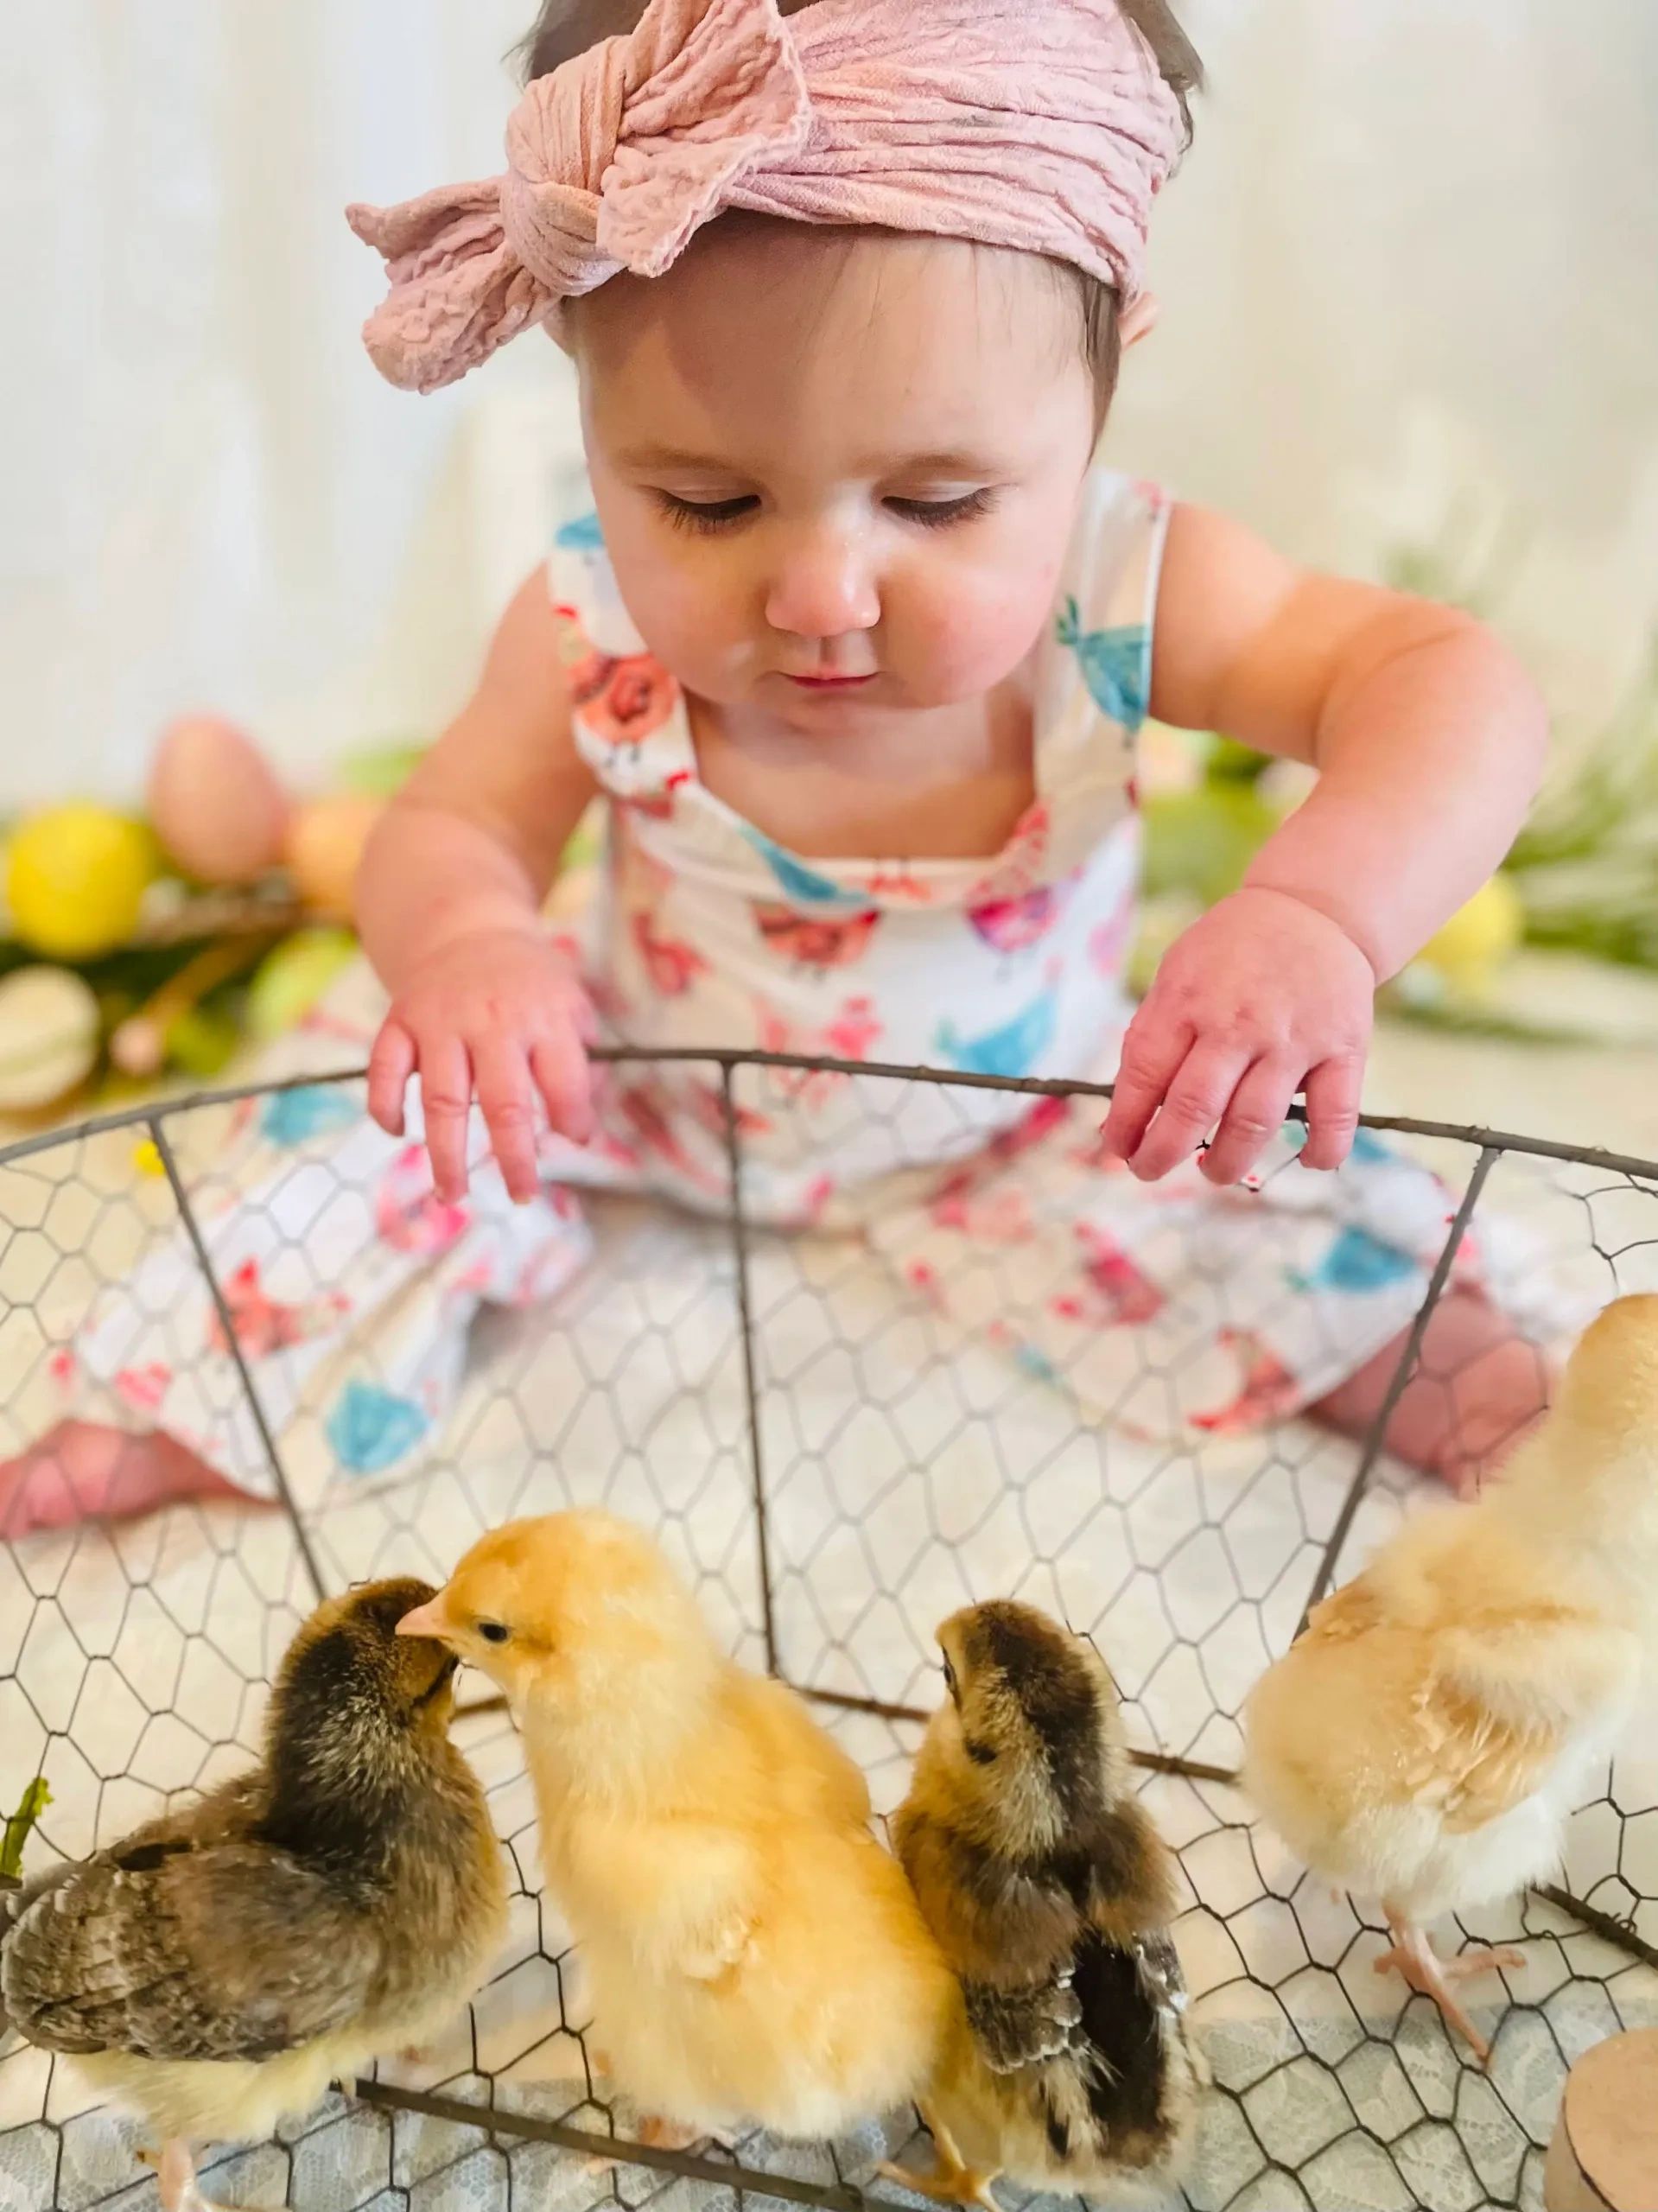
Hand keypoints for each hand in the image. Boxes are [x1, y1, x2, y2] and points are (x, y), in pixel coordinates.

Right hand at [367, 927, 594, 1203]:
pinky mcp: (400, 1021)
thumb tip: (582, 1132)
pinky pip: (383, 1071)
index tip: (576, 1141)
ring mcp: (440, 1022)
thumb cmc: (529, 984)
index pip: (565, 1081)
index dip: (574, 1119)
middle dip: (514, 1158)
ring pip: (441, 1100)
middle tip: (523, 1194)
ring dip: (444, 1155)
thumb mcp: (571, 1006)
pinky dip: (385, 1107)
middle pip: (504, 1103)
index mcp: (544, 1017)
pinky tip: (398, 1133)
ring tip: (452, 1195)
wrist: (466, 927)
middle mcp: (492, 1022)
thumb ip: (583, 1063)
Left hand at [1102, 887, 1374, 1184]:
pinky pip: (1335, 1115)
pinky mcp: (1342, 1050)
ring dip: (1229, 1162)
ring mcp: (1293, 1040)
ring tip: (1215, 1170)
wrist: (1313, 912)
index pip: (1145, 1076)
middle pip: (1194, 1108)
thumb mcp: (1176, 974)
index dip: (1126, 1124)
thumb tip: (1122, 1115)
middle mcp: (1238, 1023)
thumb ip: (1152, 1037)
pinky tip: (1306, 1160)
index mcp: (1187, 1001)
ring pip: (1256, 1123)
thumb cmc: (1231, 953)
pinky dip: (1321, 1149)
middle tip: (1152, 1169)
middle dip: (1163, 1153)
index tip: (1120, 1149)